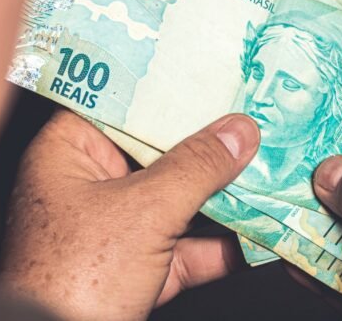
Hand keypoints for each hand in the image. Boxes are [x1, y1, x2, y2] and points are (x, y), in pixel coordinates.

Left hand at [0, 110, 259, 320]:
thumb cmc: (79, 274)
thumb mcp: (145, 209)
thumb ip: (197, 166)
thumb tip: (242, 130)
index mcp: (68, 155)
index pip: (117, 103)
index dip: (163, 86)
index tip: (208, 68)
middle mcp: (92, 186)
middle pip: (158, 152)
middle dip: (208, 141)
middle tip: (253, 110)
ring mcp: (118, 230)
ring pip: (179, 199)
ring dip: (225, 192)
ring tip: (272, 162)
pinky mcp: (142, 268)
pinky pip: (189, 245)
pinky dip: (226, 242)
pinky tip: (268, 226)